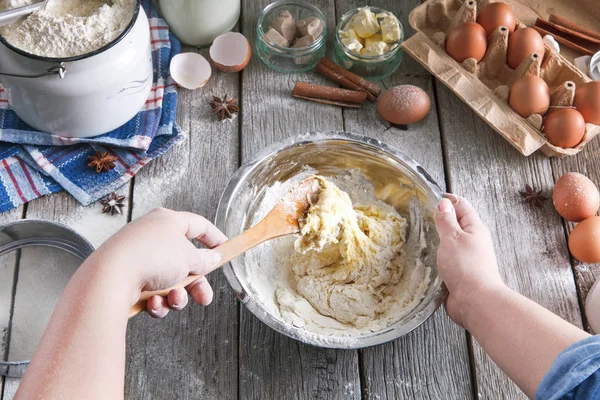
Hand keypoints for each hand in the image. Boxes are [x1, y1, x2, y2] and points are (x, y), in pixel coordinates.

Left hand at [87, 208, 226, 317]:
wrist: (111, 278)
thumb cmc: (151, 258)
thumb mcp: (188, 257)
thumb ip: (204, 260)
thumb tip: (211, 259)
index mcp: (168, 221)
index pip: (198, 225)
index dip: (214, 237)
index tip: (225, 248)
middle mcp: (153, 236)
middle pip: (184, 262)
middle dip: (195, 284)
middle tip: (204, 297)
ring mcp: (139, 257)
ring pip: (169, 281)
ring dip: (176, 295)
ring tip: (173, 299)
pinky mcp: (128, 277)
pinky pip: (152, 291)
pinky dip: (157, 301)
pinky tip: (153, 303)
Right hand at [434, 194, 504, 326]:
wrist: (475, 301)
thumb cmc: (465, 266)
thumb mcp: (452, 237)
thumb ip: (446, 220)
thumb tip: (444, 203)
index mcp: (475, 228)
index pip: (462, 206)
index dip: (449, 199)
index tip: (433, 196)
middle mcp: (473, 242)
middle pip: (457, 224)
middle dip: (442, 219)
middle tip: (422, 215)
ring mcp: (467, 259)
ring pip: (451, 243)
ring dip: (438, 239)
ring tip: (421, 235)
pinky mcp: (459, 273)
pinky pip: (447, 260)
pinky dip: (437, 256)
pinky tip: (426, 258)